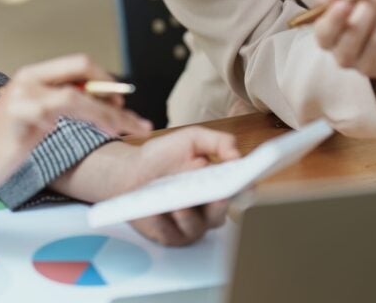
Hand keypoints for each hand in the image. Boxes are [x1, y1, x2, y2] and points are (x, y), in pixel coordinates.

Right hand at [0, 54, 151, 193]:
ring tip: (133, 127)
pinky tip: (109, 130)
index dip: (104, 80)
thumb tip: (91, 107)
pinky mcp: (26, 113)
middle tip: (132, 114)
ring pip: (83, 92)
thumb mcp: (29, 121)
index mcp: (30, 77)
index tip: (122, 104)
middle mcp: (29, 78)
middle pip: (83, 65)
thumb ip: (54, 109)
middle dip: (114, 87)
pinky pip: (71, 107)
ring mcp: (27, 93)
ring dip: (114, 111)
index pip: (77, 65)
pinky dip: (97, 117)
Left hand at [51, 127, 241, 246]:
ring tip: (178, 204)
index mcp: (218, 185)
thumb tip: (237, 154)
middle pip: (220, 214)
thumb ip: (217, 142)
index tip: (245, 182)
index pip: (240, 192)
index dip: (245, 189)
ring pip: (196, 228)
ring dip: (188, 217)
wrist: (130, 170)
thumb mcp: (191, 139)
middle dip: (219, 207)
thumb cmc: (163, 156)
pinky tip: (155, 212)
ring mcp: (190, 224)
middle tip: (217, 197)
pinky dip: (163, 224)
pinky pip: (170, 235)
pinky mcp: (169, 236)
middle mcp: (208, 208)